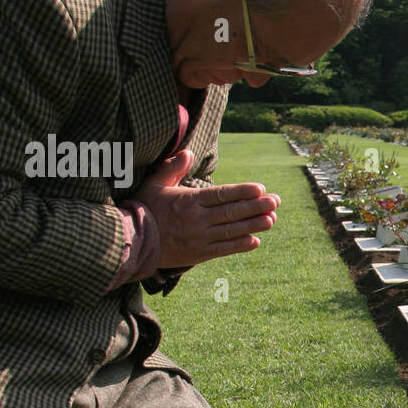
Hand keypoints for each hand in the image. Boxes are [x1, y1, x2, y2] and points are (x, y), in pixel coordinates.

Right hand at [133, 151, 280, 267]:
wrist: (132, 241)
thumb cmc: (144, 209)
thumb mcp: (155, 184)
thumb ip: (173, 168)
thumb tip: (187, 153)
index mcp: (189, 201)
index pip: (222, 195)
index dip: (243, 192)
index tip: (260, 189)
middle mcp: (197, 220)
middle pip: (232, 212)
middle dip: (257, 206)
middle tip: (276, 201)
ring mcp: (199, 238)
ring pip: (232, 231)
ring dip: (254, 225)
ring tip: (272, 219)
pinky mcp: (198, 255)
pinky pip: (223, 250)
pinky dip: (240, 246)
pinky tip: (255, 241)